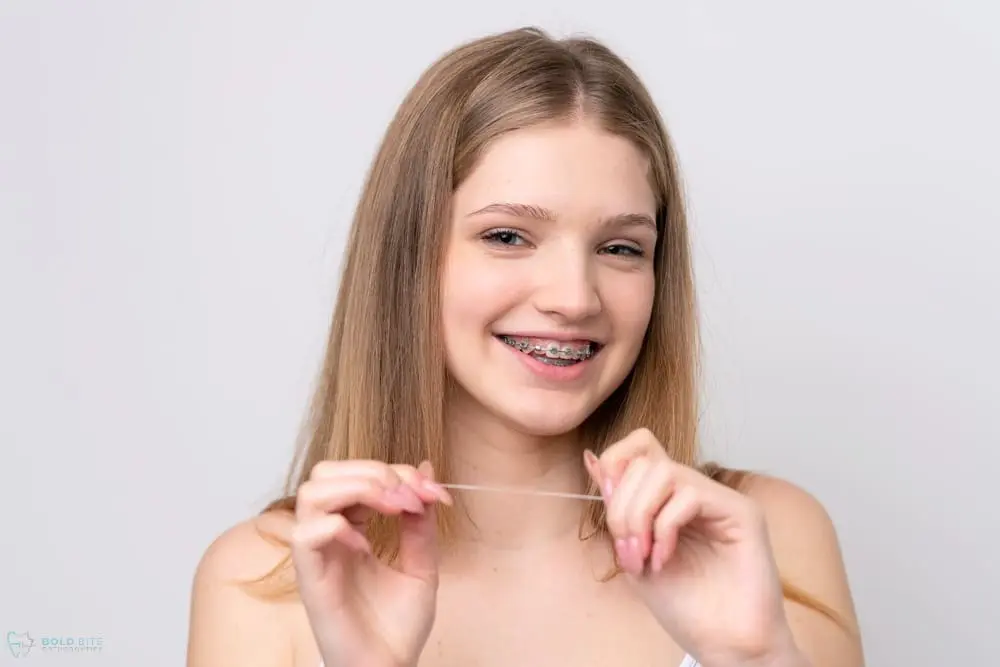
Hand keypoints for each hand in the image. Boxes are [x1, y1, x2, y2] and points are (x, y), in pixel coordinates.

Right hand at [291, 459, 452, 666]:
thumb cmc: (398, 626)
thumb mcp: (423, 563)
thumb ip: (421, 520)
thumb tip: (427, 469)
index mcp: (352, 530)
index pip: (356, 474)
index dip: (395, 471)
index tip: (431, 491)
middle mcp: (329, 538)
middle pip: (326, 473)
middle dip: (373, 472)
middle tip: (407, 497)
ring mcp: (317, 557)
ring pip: (310, 494)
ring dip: (357, 489)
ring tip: (391, 508)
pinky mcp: (311, 580)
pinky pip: (304, 536)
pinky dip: (337, 527)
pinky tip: (365, 546)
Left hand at [584, 429, 798, 665]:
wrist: (722, 644)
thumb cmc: (684, 605)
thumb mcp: (633, 551)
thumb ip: (617, 508)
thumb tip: (592, 458)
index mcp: (670, 498)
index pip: (640, 447)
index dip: (615, 464)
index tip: (609, 510)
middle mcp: (698, 491)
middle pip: (645, 460)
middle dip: (622, 506)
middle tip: (628, 550)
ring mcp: (721, 499)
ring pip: (663, 472)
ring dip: (639, 516)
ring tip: (643, 556)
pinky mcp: (743, 512)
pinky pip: (690, 494)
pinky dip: (665, 528)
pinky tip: (664, 559)